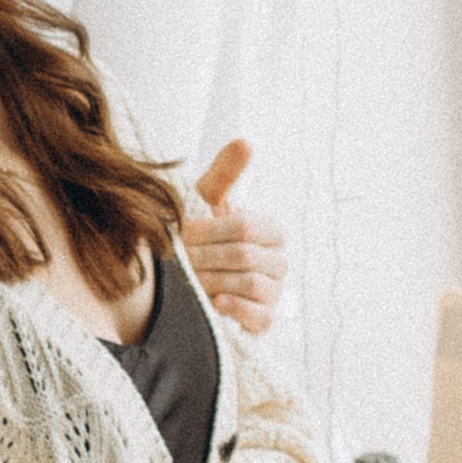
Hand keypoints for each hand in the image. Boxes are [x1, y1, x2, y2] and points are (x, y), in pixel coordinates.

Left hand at [184, 141, 287, 334]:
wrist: (190, 281)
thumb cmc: (202, 236)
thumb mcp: (207, 202)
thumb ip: (225, 173)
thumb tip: (245, 142)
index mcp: (270, 231)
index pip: (247, 226)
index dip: (211, 230)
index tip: (186, 233)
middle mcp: (279, 262)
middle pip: (246, 256)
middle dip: (208, 257)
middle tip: (182, 259)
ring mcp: (275, 292)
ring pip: (253, 284)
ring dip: (215, 281)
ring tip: (192, 280)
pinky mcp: (265, 320)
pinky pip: (262, 316)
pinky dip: (238, 309)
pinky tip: (215, 303)